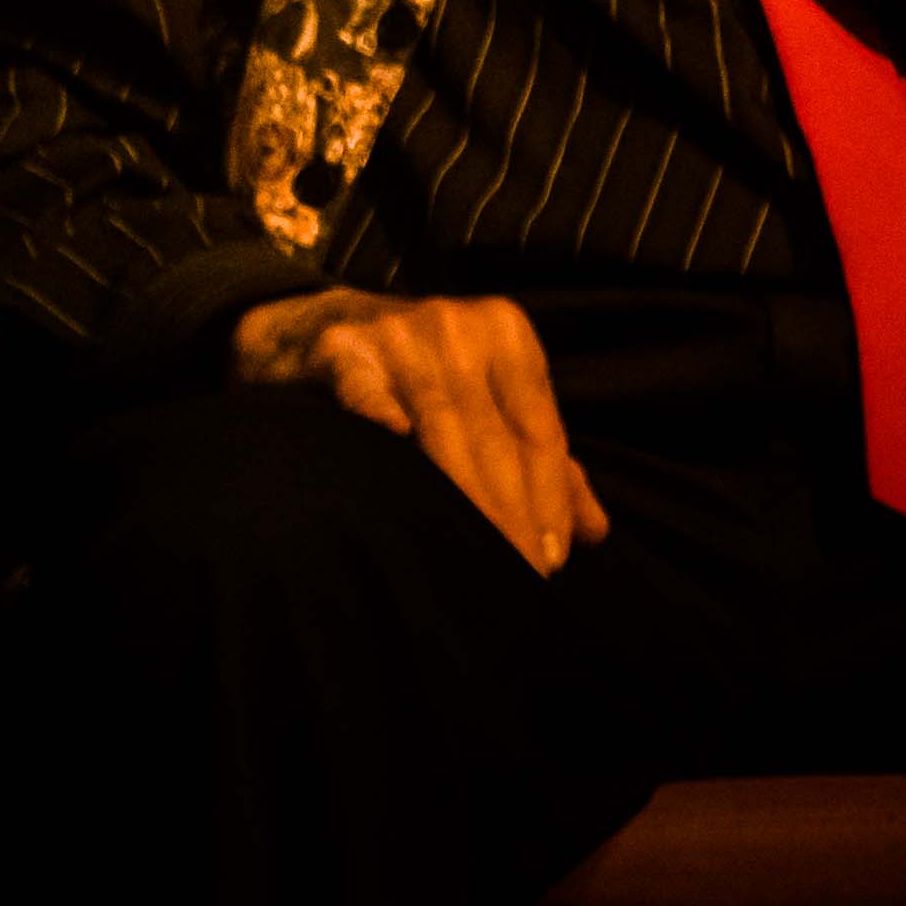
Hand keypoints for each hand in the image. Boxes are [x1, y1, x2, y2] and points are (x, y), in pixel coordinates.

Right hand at [231, 285, 611, 573]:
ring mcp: (396, 335)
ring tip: (477, 564)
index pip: (538, 429)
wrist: (311, 324)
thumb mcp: (487, 398)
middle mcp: (456, 327)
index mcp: (505, 333)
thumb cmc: (417, 373)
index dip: (548, 499)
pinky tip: (394, 443)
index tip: (552, 562)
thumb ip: (540, 457)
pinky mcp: (340, 350)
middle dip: (511, 515)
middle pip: (495, 438)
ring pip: (442, 430)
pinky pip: (365, 393)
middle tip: (521, 580)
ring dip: (464, 501)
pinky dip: (379, 418)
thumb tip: (594, 532)